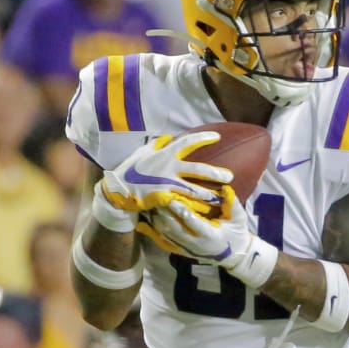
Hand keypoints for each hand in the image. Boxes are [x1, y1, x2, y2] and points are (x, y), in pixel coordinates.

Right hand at [99, 131, 232, 217]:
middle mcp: (168, 167)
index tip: (218, 137)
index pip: (188, 142)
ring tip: (221, 197)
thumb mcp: (143, 152)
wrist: (119, 188)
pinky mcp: (164, 197)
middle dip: (215, 173)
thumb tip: (168, 137)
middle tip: (230, 177)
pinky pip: (183, 203)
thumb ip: (157, 145)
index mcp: (165, 153)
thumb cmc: (131, 169)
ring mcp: (166, 183)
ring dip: (209, 194)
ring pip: (194, 189)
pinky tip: (206, 210)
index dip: (203, 138)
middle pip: (197, 169)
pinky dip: (195, 207)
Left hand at [150, 192, 280, 288]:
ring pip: (167, 236)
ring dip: (156, 221)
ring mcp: (187, 249)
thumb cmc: (236, 233)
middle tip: (154, 198)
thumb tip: (226, 189)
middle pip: (174, 228)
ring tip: (148, 206)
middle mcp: (196, 244)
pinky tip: (143, 225)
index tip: (171, 197)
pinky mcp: (181, 252)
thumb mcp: (239, 219)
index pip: (192, 222)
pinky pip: (164, 243)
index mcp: (210, 235)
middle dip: (163, 213)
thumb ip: (232, 205)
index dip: (180, 210)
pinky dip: (153, 234)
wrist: (234, 255)